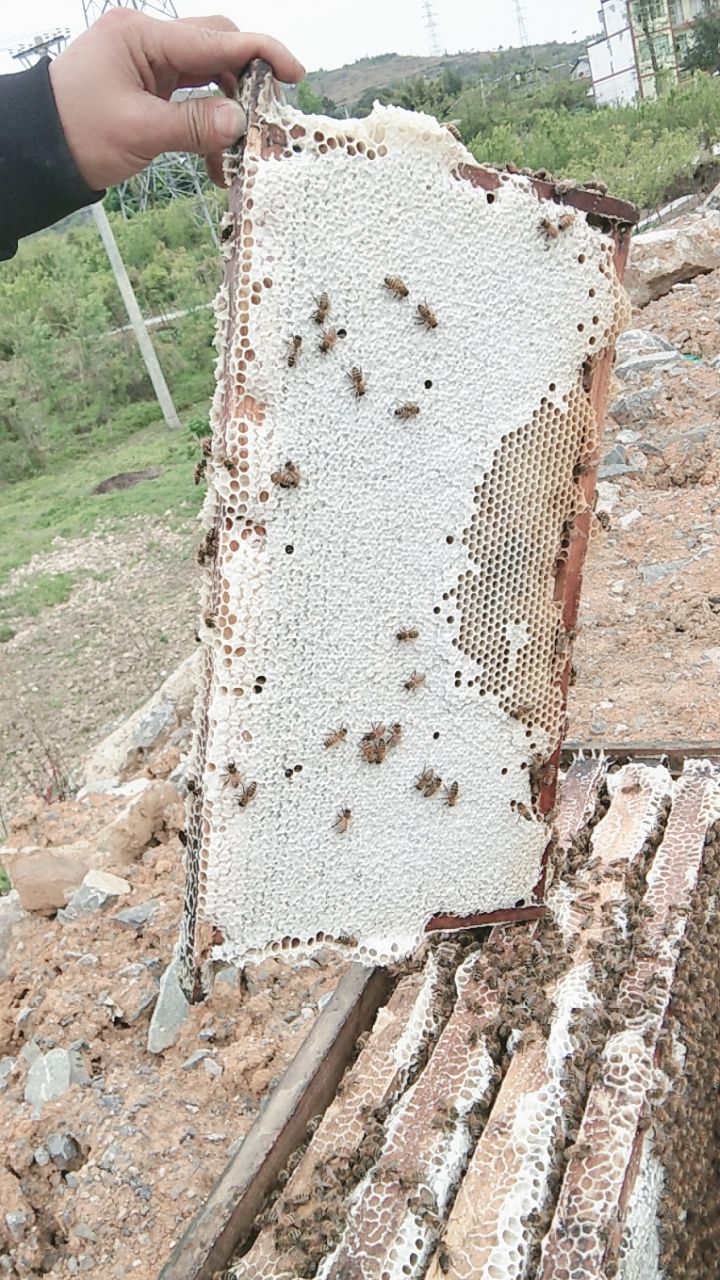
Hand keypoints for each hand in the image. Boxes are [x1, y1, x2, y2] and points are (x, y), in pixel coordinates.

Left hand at [49, 11, 303, 189]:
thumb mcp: (140, 132)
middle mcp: (148, 40)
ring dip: (229, 110)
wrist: (36, 151)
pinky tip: (216, 161)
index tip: (295, 72)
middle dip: (248, 80)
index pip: (215, 39)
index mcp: (143, 36)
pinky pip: (191, 98)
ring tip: (242, 149)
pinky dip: (207, 124)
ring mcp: (148, 62)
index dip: (261, 53)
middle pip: (217, 47)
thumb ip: (195, 125)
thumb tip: (241, 122)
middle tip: (270, 115)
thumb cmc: (77, 134)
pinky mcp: (147, 86)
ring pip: (208, 75)